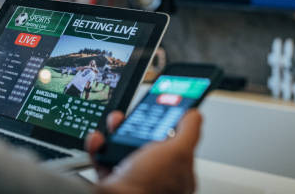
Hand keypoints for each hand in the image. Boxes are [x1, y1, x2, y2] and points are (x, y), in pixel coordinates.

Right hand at [86, 110, 201, 193]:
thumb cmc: (149, 186)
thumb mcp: (178, 151)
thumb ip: (189, 130)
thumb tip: (194, 114)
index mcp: (178, 174)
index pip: (179, 143)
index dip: (173, 123)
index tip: (166, 107)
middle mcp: (156, 177)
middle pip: (150, 141)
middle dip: (140, 123)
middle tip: (135, 114)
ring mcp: (134, 179)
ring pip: (126, 147)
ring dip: (117, 131)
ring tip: (115, 123)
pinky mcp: (112, 180)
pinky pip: (105, 157)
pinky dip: (100, 147)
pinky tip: (101, 140)